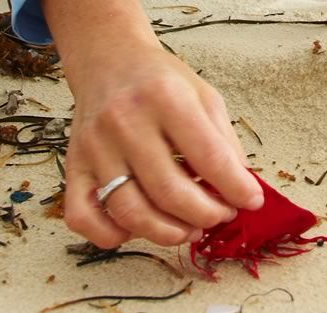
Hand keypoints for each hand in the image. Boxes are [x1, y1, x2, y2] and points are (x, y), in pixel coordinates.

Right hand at [64, 43, 263, 248]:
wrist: (109, 62)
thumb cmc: (161, 82)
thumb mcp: (205, 98)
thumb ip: (225, 144)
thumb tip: (243, 192)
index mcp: (165, 98)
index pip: (209, 157)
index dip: (237, 188)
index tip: (252, 202)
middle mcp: (124, 122)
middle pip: (169, 192)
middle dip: (206, 215)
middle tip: (222, 216)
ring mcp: (94, 147)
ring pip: (130, 212)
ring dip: (169, 233)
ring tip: (191, 229)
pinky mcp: (74, 166)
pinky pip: (84, 218)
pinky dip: (113, 236)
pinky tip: (140, 229)